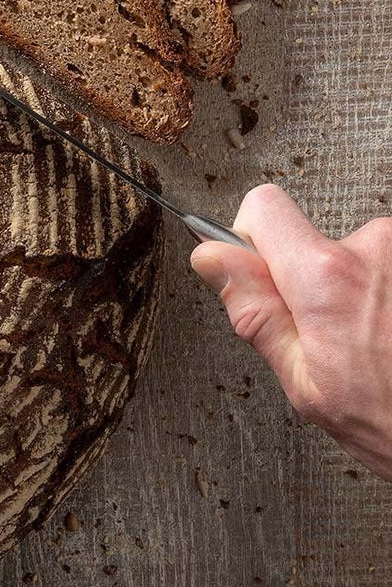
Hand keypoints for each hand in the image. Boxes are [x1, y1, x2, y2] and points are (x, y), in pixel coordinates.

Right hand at [191, 184, 391, 479]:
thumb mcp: (304, 380)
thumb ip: (254, 309)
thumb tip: (212, 258)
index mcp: (326, 277)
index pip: (264, 206)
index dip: (251, 241)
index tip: (263, 278)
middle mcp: (376, 248)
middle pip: (311, 239)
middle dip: (309, 282)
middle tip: (331, 339)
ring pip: (354, 258)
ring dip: (356, 293)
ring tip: (376, 345)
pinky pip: (386, 269)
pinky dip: (386, 298)